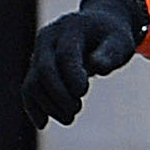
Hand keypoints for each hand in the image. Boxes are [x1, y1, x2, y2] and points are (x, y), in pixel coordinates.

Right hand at [22, 0, 145, 127]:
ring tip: (69, 118)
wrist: (98, 26)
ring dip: (48, 105)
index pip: (65, 55)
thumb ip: (110, 54)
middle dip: (59, 95)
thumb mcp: (120, 41)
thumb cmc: (112, 36)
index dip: (72, 76)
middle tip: (76, 110)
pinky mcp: (35, 67)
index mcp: (70, 28)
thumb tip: (98, 67)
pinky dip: (34, 107)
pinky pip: (29, 89)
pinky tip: (43, 123)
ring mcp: (39, 53)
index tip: (83, 92)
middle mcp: (48, 38)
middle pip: (44, 70)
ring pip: (33, 83)